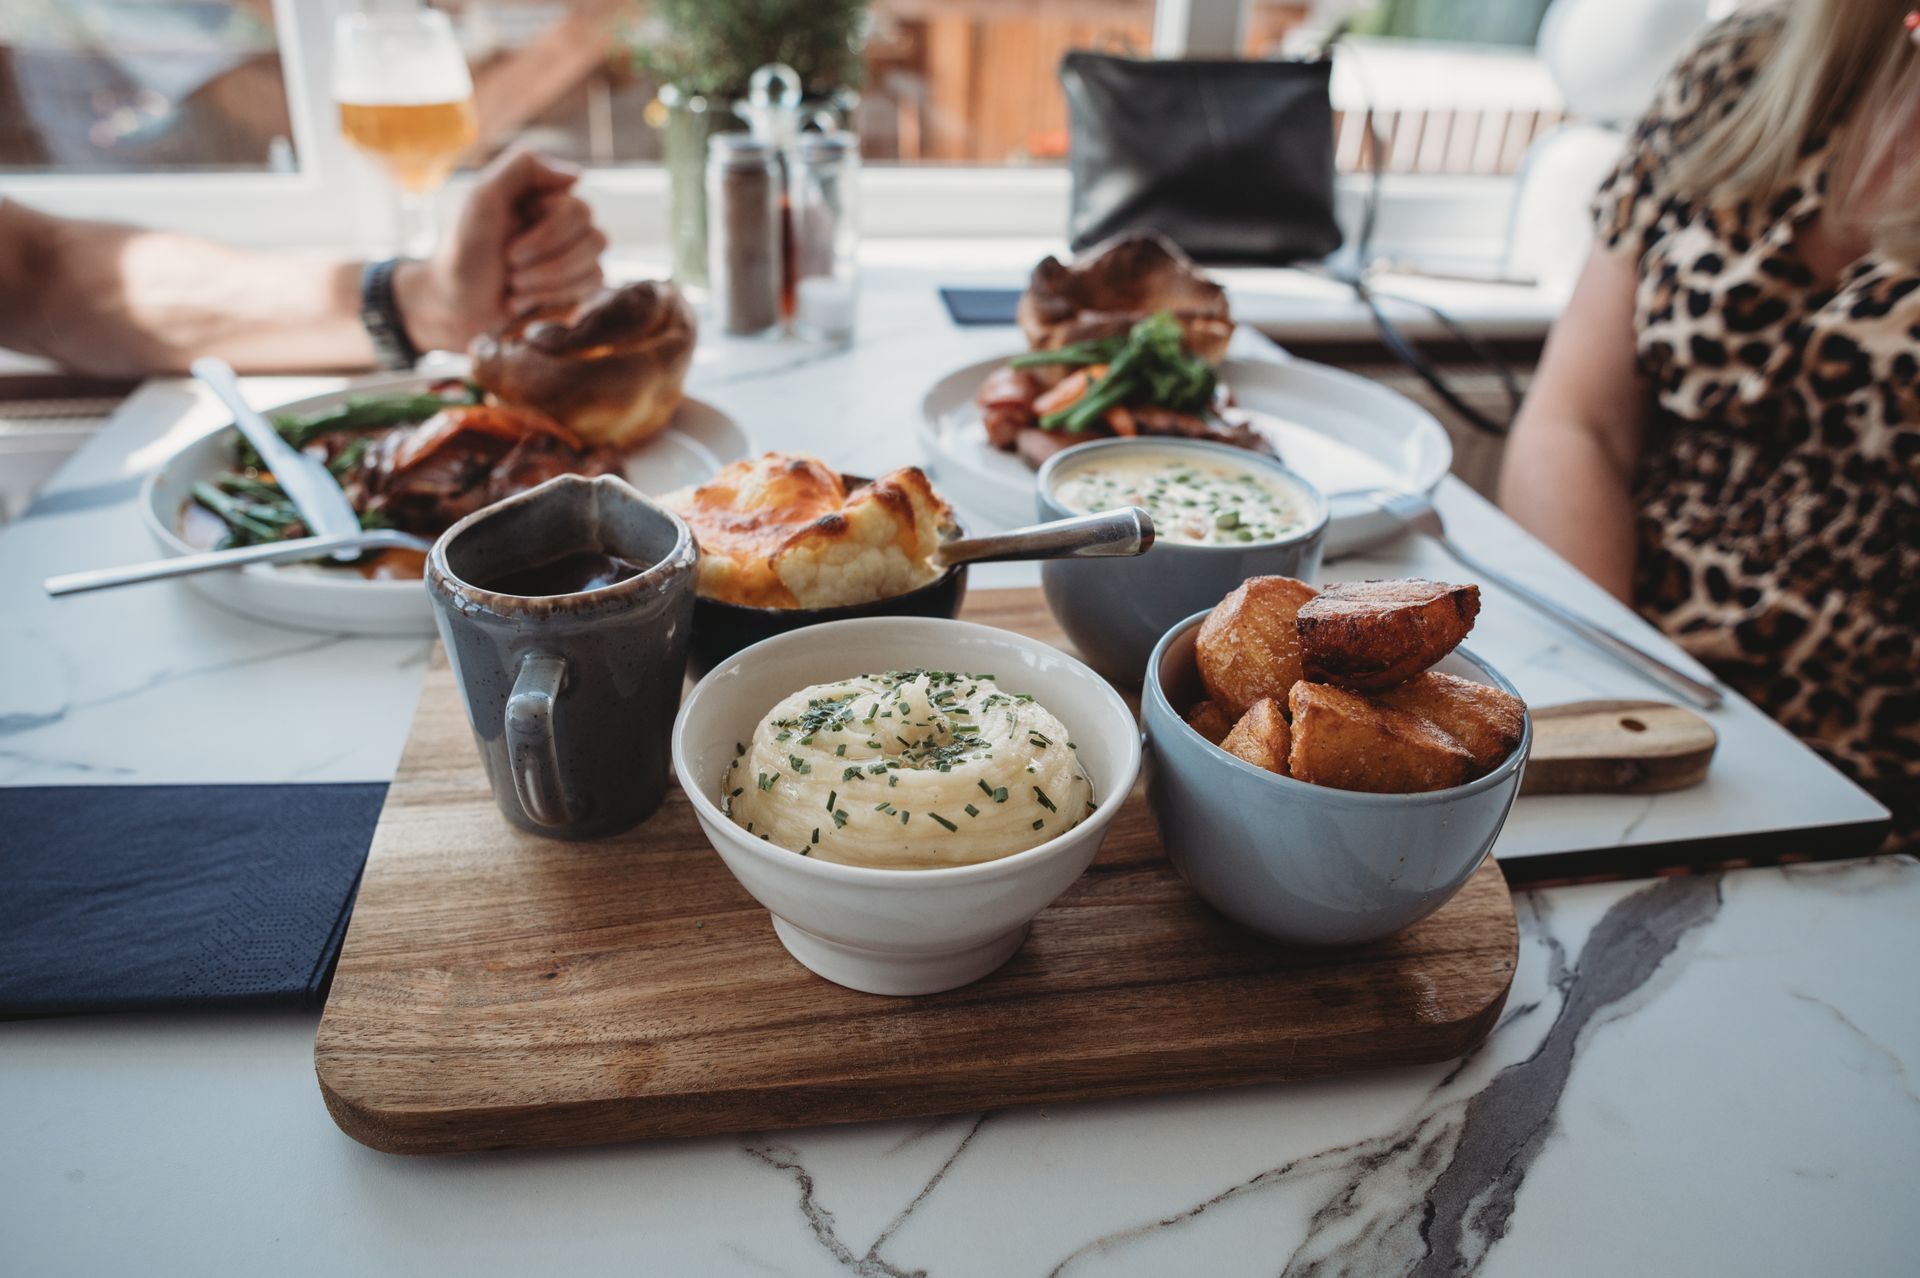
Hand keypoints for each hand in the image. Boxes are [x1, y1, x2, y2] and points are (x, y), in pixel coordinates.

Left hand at [392, 147, 607, 353]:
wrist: (454, 301)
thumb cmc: (463, 248)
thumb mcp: (481, 198)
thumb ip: (522, 168)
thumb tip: (578, 174)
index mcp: (544, 194)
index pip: (578, 208)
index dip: (547, 231)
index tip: (508, 237)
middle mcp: (565, 219)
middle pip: (593, 235)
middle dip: (546, 258)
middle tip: (509, 262)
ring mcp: (575, 251)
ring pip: (594, 261)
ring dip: (548, 279)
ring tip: (514, 283)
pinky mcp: (578, 283)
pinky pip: (594, 284)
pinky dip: (554, 296)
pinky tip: (524, 299)